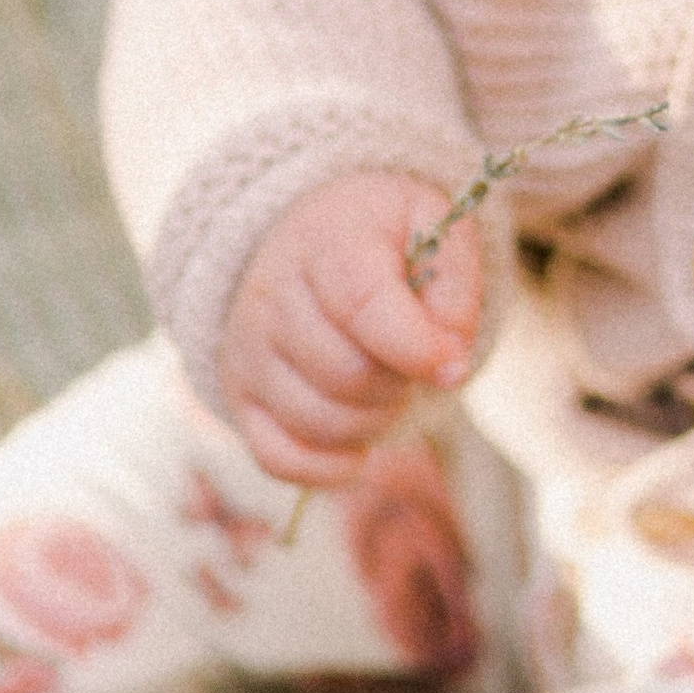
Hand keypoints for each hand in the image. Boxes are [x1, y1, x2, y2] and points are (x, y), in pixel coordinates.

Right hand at [207, 170, 481, 486]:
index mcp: (325, 241)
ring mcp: (247, 350)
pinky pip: (280, 459)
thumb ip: (454, 287)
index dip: (415, 348)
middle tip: (411, 363)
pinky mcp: (239, 397)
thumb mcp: (434, 227)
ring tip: (385, 387)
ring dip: (373, 421)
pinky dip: (330, 465)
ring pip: (320, 423)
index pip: (362, 305)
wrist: (312, 235)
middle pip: (347, 375)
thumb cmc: (384, 239)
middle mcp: (271, 295)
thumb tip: (449, 364)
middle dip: (400, 383)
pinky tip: (358, 441)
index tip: (453, 367)